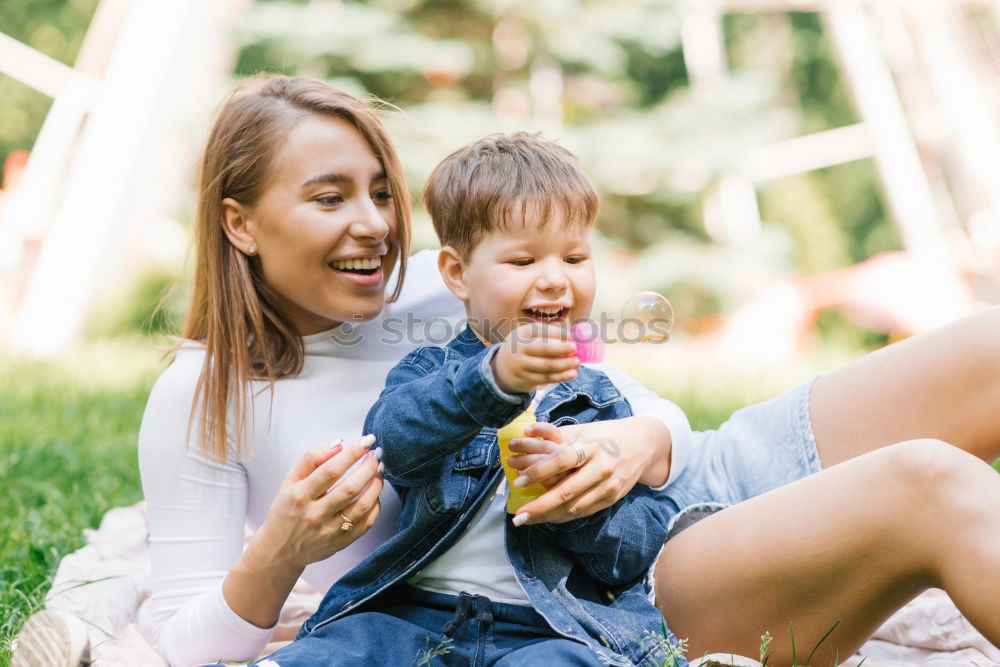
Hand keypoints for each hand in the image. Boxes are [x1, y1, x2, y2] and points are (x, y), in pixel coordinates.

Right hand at [248, 435, 384, 569]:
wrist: (279, 551)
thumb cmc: (286, 510)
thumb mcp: (289, 481)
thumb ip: (311, 459)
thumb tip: (338, 444)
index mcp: (300, 495)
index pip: (331, 471)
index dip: (352, 453)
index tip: (366, 440)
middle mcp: (315, 514)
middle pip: (351, 488)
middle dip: (369, 467)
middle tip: (377, 453)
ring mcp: (329, 531)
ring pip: (362, 506)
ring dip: (377, 484)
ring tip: (379, 469)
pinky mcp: (340, 543)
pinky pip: (366, 523)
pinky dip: (375, 505)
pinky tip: (374, 493)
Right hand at [492, 322, 578, 393]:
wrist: (502, 370)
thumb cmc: (523, 349)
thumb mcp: (527, 337)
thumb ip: (546, 332)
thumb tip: (569, 332)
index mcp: (520, 334)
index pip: (539, 330)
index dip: (556, 332)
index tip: (570, 336)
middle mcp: (519, 349)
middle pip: (543, 348)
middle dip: (561, 348)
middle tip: (574, 348)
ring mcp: (521, 365)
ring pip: (547, 365)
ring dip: (565, 364)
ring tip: (577, 362)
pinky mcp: (526, 380)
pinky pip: (547, 378)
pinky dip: (561, 376)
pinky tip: (572, 374)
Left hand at [507, 417, 668, 525]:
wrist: (642, 445)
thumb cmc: (606, 435)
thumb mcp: (583, 430)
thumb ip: (555, 435)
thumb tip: (525, 434)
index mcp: (592, 446)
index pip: (562, 460)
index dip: (539, 471)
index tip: (519, 480)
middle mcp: (601, 468)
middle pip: (567, 492)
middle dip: (540, 506)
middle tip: (518, 515)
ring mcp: (608, 487)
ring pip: (574, 507)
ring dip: (548, 516)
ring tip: (526, 519)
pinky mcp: (611, 499)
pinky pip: (583, 512)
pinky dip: (563, 517)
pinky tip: (546, 517)